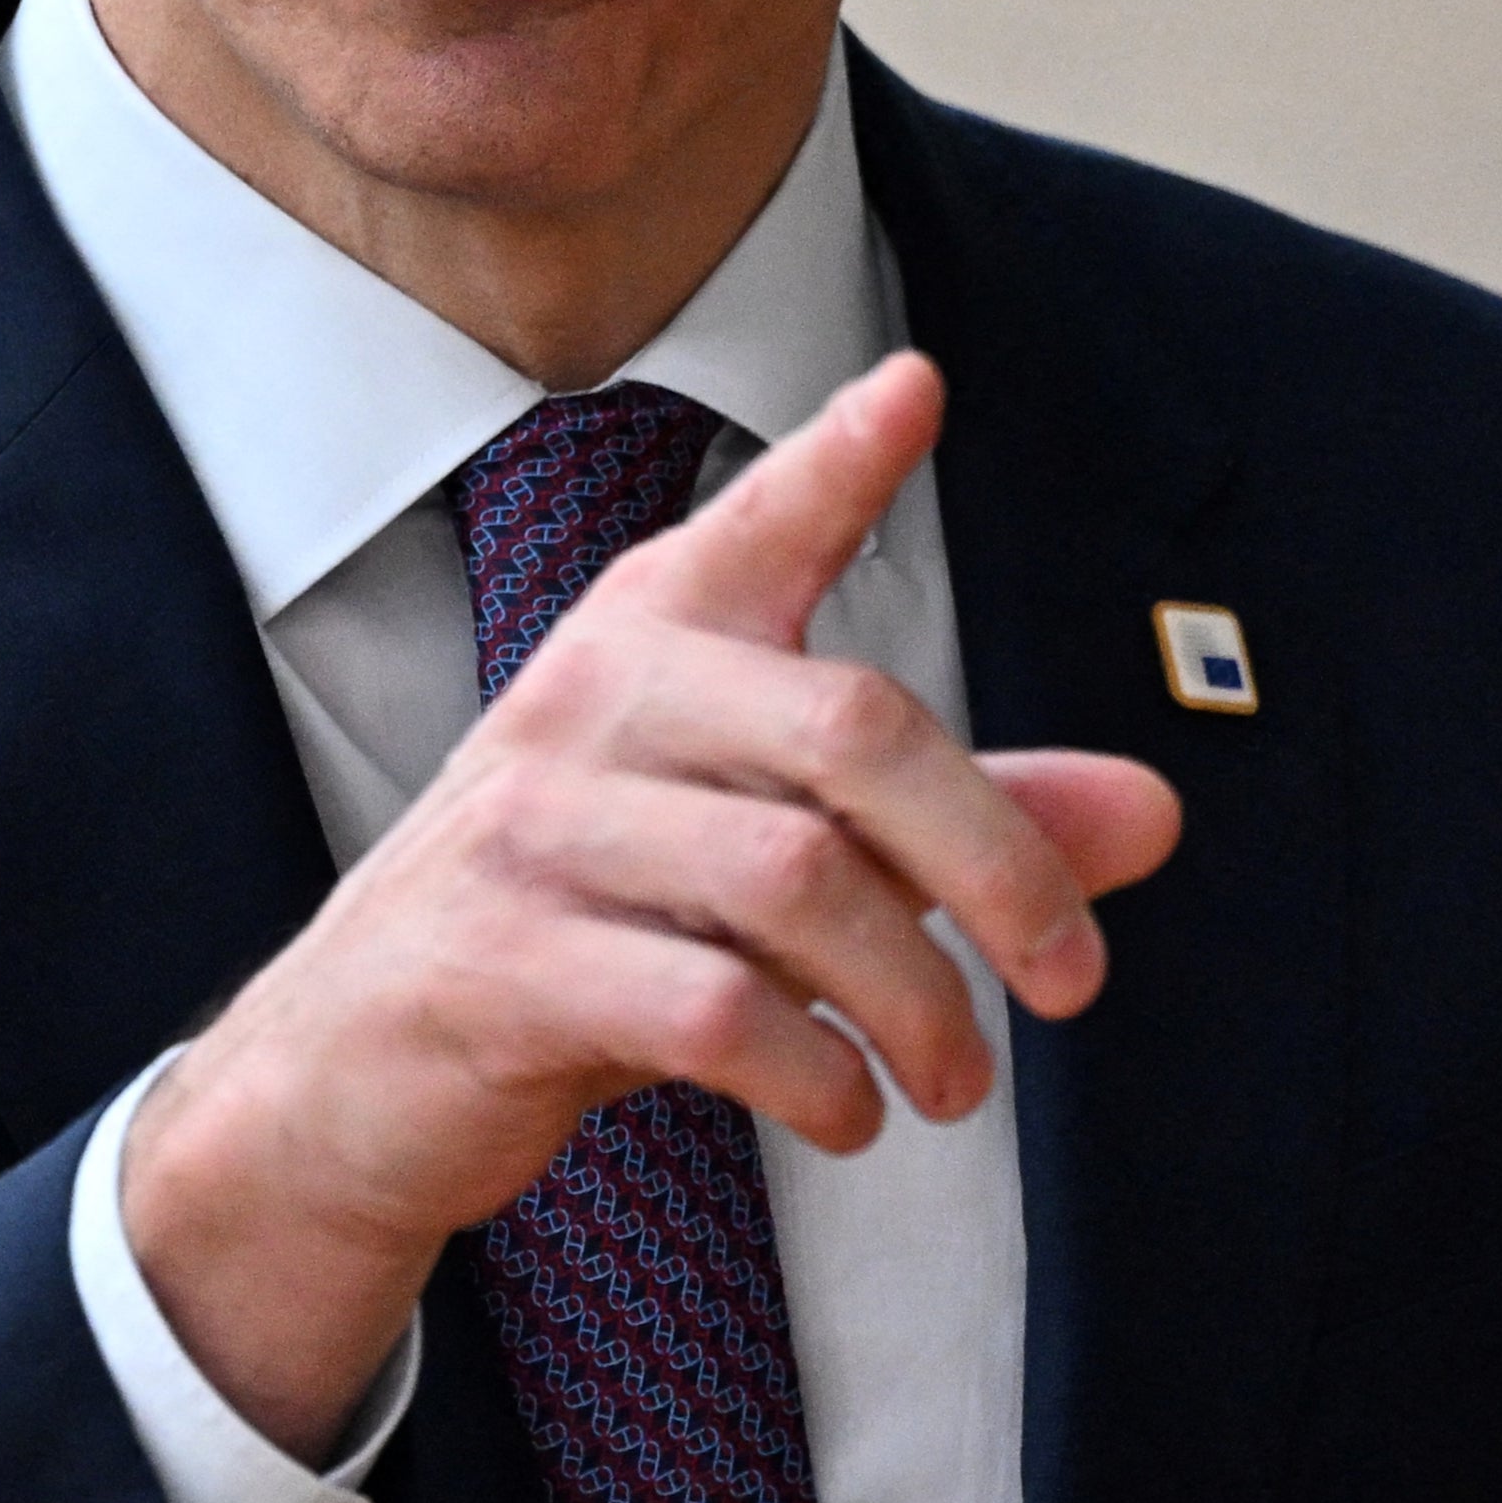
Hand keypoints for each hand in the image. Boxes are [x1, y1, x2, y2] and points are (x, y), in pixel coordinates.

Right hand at [120, 351, 1182, 1457]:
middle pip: (854, 731)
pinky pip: (707, 1006)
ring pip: (797, 882)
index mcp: (649, 645)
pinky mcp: (499, 965)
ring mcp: (534, 830)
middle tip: (1073, 980)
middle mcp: (591, 703)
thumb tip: (1156, 815)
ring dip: (918, 1001)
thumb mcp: (764, 868)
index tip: (917, 391)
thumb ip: (954, 832)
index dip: (836, 458)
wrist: (345, 1080)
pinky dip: (814, 1072)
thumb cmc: (583, 938)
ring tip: (957, 1081)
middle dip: (1001, 863)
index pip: (756, 528)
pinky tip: (848, 1112)